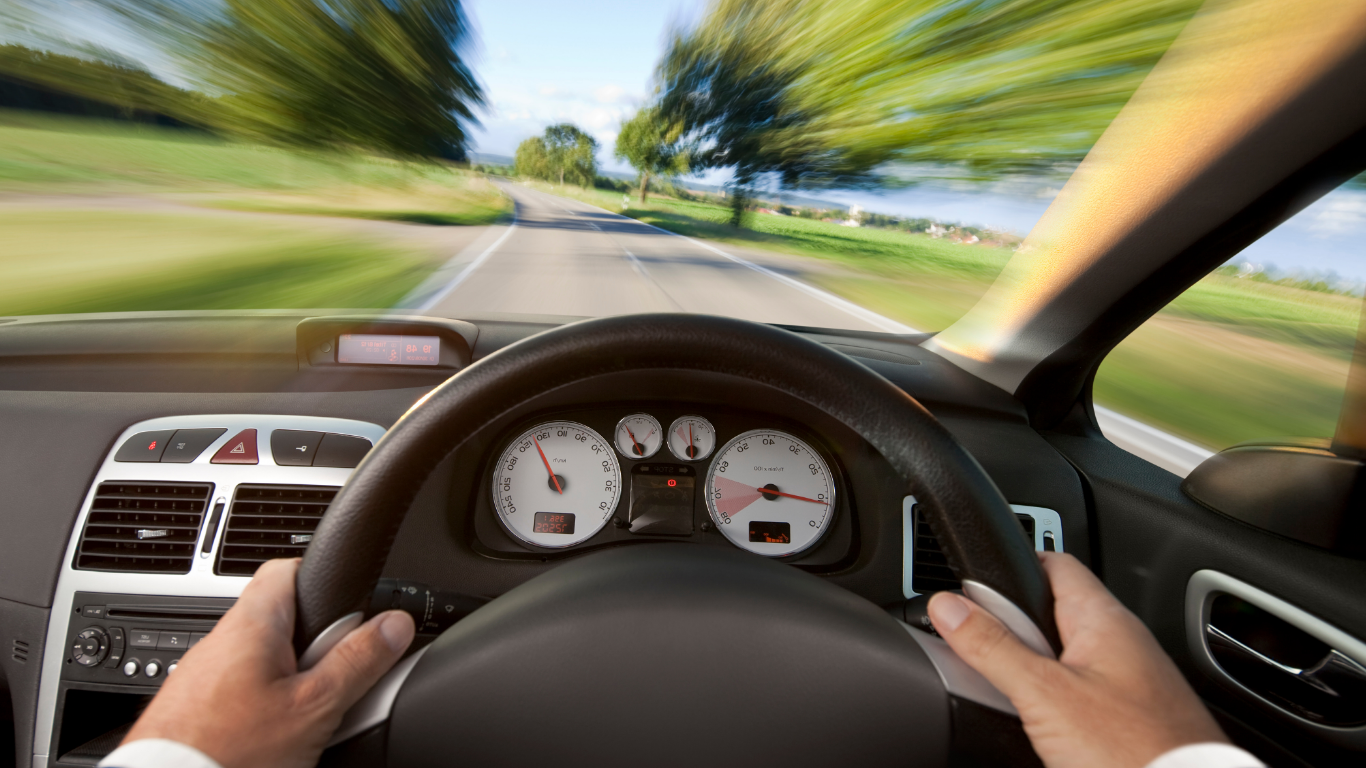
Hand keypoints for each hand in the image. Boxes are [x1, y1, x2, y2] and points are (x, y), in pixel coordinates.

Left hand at [122, 558, 415, 767]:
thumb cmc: (228, 753)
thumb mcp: (314, 707)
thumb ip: (358, 661)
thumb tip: (394, 625)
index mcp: (251, 624)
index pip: (288, 568)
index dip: (326, 579)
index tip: (353, 606)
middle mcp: (220, 642)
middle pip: (284, 624)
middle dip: (317, 649)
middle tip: (337, 683)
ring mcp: (202, 678)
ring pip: (265, 664)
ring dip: (293, 682)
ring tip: (309, 721)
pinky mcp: (194, 711)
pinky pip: (243, 694)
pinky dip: (266, 708)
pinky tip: (277, 738)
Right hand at [927, 552, 1225, 767]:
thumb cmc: (1134, 752)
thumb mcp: (1044, 694)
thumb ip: (993, 647)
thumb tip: (948, 607)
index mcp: (1104, 619)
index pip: (1053, 563)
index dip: (1010, 568)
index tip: (972, 589)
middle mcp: (1121, 644)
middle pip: (1049, 614)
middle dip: (1011, 632)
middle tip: (980, 655)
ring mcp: (1128, 683)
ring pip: (1061, 659)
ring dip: (1028, 673)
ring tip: (1007, 698)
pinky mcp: (1129, 719)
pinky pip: (1078, 694)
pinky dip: (1050, 703)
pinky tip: (1039, 728)